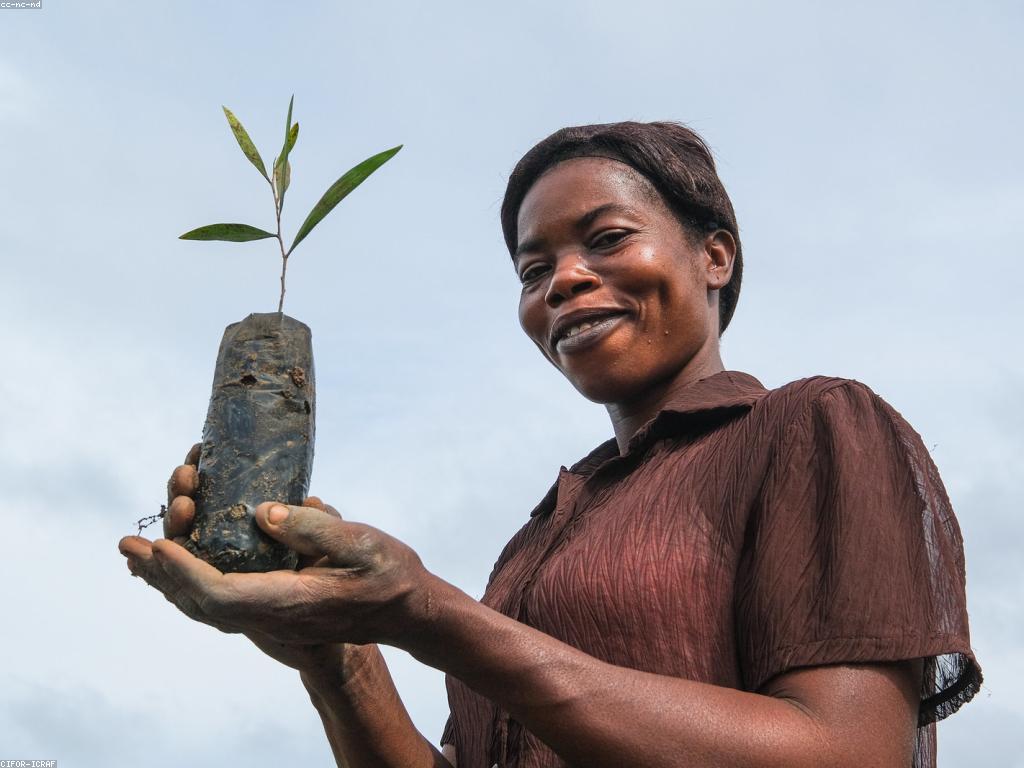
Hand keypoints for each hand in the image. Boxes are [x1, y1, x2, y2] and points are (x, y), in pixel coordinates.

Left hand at [119, 451, 433, 649]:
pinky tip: (175, 563)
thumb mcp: (358, 542)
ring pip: (206, 605)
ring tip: (138, 553)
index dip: (186, 571)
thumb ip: (311, 528)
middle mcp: (273, 615)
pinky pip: (219, 600)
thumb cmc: (386, 572)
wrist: (404, 608)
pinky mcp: (272, 606)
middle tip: (130, 544)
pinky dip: (189, 582)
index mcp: (291, 601)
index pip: (223, 594)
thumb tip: (262, 513)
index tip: (160, 545)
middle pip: (203, 603)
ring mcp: (271, 615)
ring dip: (169, 578)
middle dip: (162, 572)